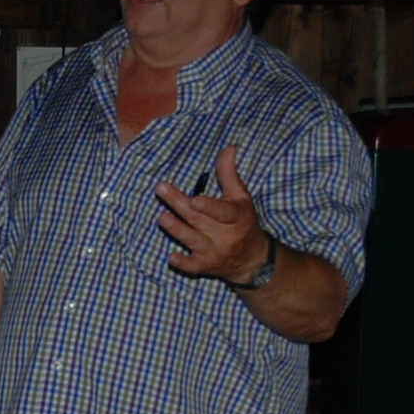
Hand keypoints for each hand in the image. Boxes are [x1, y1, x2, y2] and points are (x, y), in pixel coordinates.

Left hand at [154, 145, 269, 284]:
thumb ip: (230, 174)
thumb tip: (229, 147)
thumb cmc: (244, 222)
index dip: (209, 207)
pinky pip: (193, 266)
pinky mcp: (204, 265)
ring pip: (193, 240)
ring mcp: (214, 252)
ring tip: (162, 218)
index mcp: (236, 217)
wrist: (252, 260)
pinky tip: (171, 258)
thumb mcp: (241, 198)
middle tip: (161, 189)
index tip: (195, 199)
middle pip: (199, 219)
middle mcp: (225, 235)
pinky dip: (183, 264)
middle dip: (179, 204)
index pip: (223, 212)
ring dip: (178, 230)